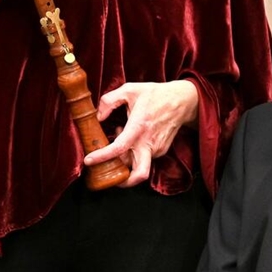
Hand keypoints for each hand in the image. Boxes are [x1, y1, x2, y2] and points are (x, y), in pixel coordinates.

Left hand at [83, 80, 199, 187]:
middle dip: (124, 182)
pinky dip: (134, 152)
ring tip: (121, 140)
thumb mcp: (130, 89)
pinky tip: (132, 138)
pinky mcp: (162, 149)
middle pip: (139, 174)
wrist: (183, 100)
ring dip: (125, 159)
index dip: (102, 157)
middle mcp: (149, 142)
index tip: (89, 160)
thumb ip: (109, 101)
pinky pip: (144, 156)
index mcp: (139, 127)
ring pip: (137, 164)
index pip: (119, 148)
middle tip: (109, 176)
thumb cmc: (156, 94)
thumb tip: (98, 117)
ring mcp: (157, 148)